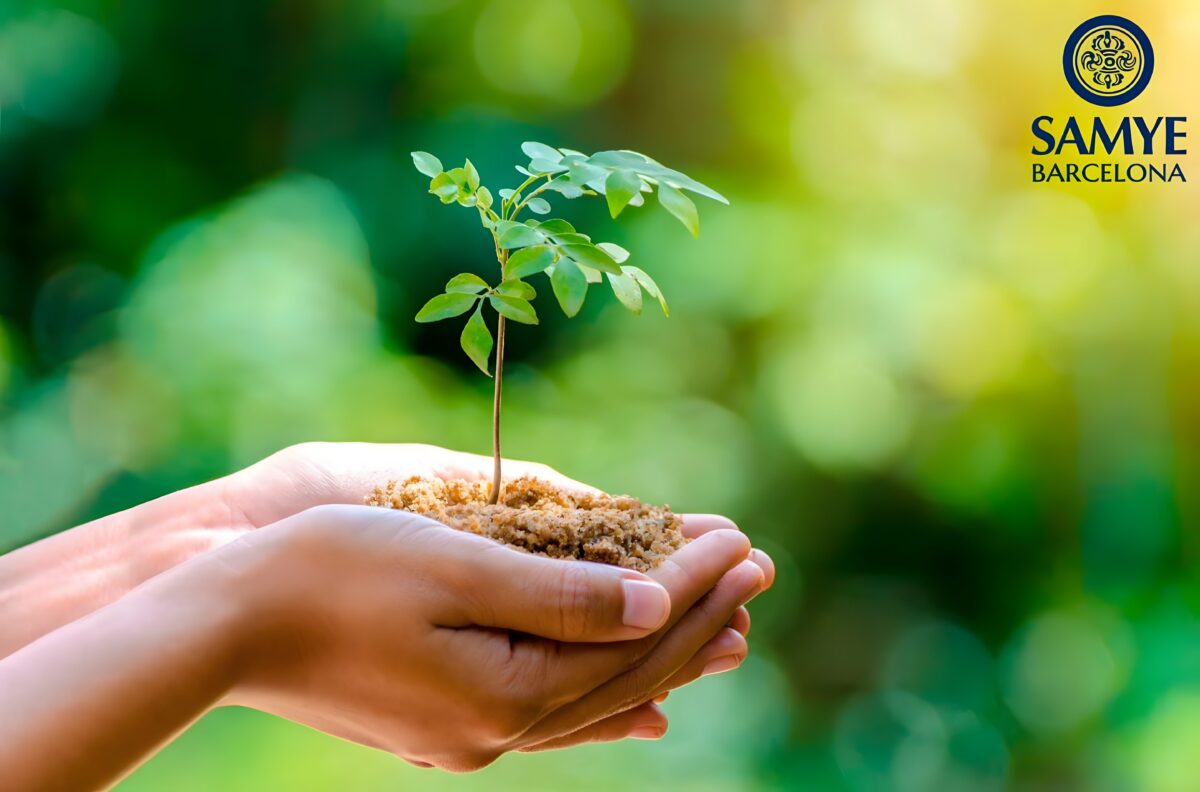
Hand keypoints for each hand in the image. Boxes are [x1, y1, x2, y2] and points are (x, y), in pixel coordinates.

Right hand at [199, 503, 765, 770]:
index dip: (693, 584)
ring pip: (600, 699)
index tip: (742, 538)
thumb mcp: (454, 568)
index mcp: (508, 692)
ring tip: (727, 630)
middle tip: (757, 570)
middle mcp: (500, 730)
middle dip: (697, 617)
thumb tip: (653, 608)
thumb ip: (560, 595)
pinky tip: (646, 706)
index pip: (633, 635)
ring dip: (666, 658)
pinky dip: (611, 701)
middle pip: (628, 672)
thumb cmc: (331, 572)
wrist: (224, 623)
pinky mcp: (450, 725)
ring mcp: (473, 735)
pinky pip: (558, 719)